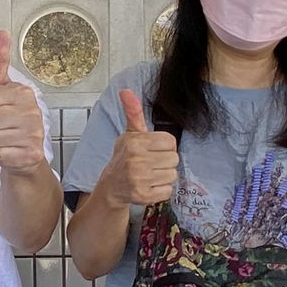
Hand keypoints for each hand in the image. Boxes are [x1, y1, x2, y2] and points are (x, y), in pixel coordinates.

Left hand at [0, 30, 47, 174]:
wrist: (25, 153)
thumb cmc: (9, 118)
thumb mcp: (0, 87)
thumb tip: (1, 33)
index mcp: (24, 92)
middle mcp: (32, 112)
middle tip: (1, 125)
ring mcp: (34, 134)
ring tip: (7, 137)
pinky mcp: (30, 155)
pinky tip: (10, 150)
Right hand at [102, 91, 178, 206]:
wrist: (111, 186)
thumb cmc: (124, 157)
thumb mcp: (129, 134)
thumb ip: (133, 112)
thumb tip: (126, 90)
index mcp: (135, 142)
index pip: (170, 141)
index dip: (165, 146)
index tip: (154, 150)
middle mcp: (136, 160)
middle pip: (174, 158)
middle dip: (165, 161)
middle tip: (152, 164)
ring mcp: (139, 179)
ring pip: (172, 175)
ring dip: (164, 176)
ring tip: (150, 175)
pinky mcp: (143, 196)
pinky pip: (168, 191)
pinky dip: (161, 190)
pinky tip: (149, 186)